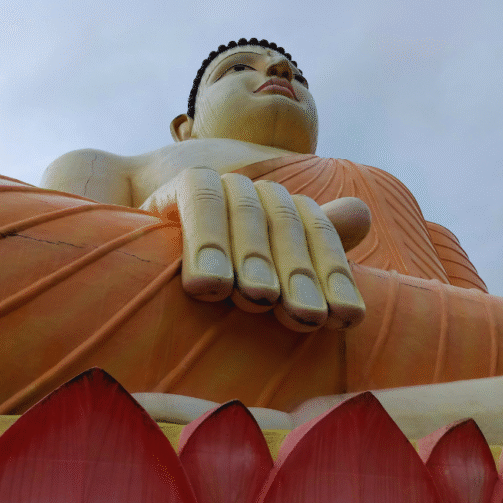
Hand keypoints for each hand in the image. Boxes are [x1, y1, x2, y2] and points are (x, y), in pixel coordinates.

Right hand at [141, 168, 370, 331]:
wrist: (140, 247)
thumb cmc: (212, 274)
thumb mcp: (260, 276)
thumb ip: (308, 249)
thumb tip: (362, 214)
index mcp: (283, 212)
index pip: (317, 233)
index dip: (334, 272)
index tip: (345, 318)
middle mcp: (258, 192)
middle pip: (287, 223)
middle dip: (298, 272)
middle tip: (304, 316)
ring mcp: (223, 185)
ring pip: (247, 212)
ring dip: (254, 257)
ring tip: (258, 299)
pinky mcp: (183, 184)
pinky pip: (200, 202)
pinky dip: (205, 243)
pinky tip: (206, 285)